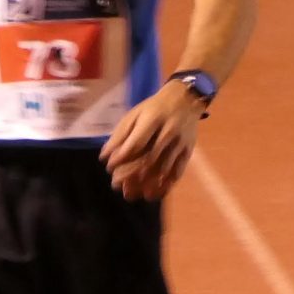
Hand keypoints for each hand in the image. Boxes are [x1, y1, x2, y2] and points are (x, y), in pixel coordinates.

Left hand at [99, 82, 204, 200]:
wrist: (185, 100)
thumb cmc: (153, 109)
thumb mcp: (134, 115)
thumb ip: (120, 135)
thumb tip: (105, 157)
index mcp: (153, 119)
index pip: (136, 143)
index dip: (121, 158)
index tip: (109, 168)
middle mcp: (168, 131)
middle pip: (149, 159)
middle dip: (130, 175)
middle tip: (116, 184)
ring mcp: (180, 143)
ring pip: (162, 169)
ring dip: (145, 184)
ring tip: (130, 194)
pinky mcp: (188, 151)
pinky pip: (177, 172)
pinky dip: (164, 186)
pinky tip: (151, 194)